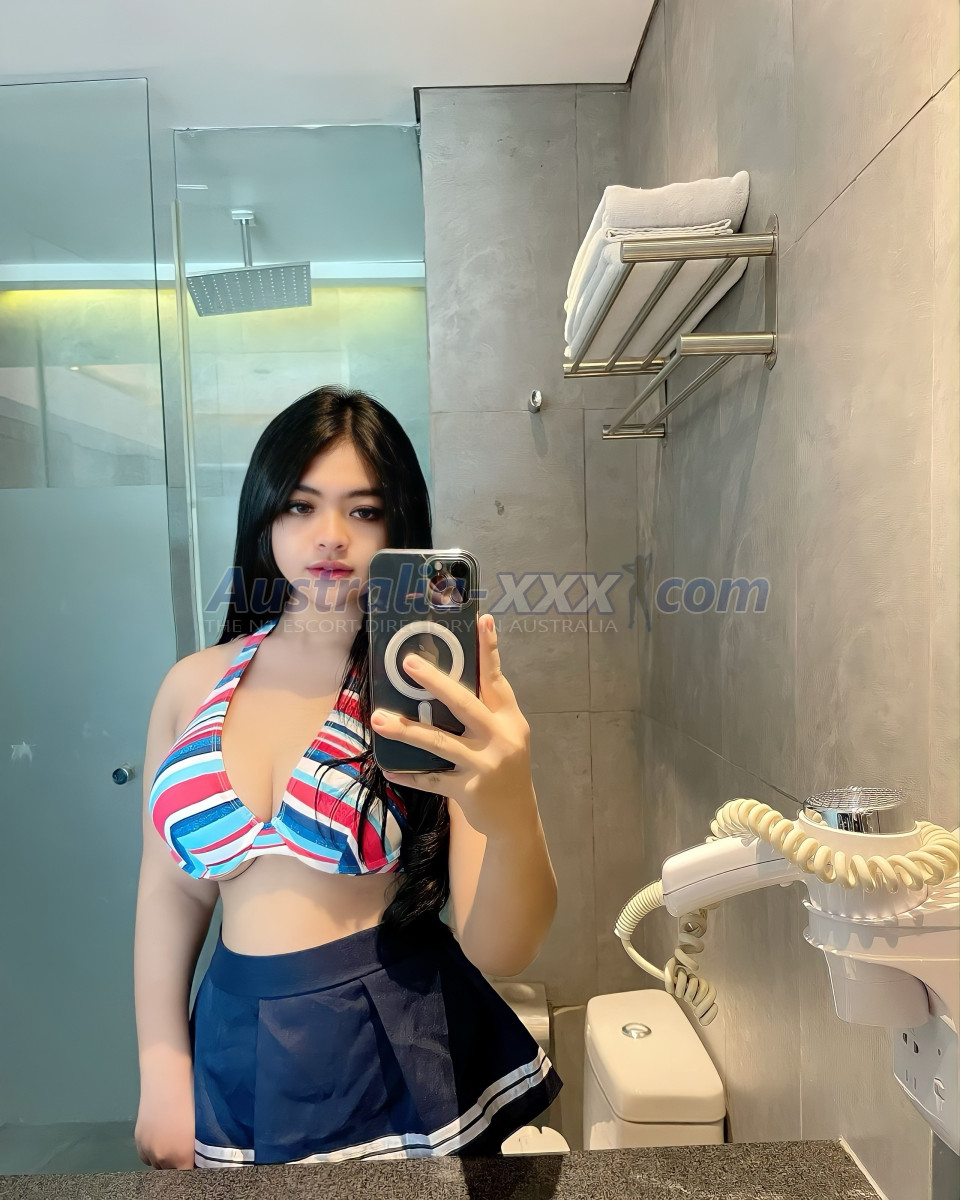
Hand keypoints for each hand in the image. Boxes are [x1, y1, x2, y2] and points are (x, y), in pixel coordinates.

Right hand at [135, 1078, 195, 1169]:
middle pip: (172, 1173)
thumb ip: (202, 1149)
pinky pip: (148, 1157)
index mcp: (182, 1157)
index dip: (196, 1169)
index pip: (189, 1176)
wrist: (167, 1079)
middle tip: (189, 1148)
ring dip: (167, 1159)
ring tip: (175, 1139)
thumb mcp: (204, 1125)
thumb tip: (204, 1159)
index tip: (200, 1161)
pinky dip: (155, 1152)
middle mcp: (163, 1158)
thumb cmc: (192, 1097)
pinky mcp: (138, 1142)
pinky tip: (162, 1136)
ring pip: (159, 1166)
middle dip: (181, 1165)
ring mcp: (148, 1151)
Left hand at [371, 614, 534, 839]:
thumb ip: (484, 711)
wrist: (516, 818)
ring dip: (407, 730)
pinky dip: (409, 774)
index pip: (496, 678)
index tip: (482, 619)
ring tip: (380, 718)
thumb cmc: (504, 766)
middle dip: (435, 682)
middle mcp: (500, 737)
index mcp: (509, 718)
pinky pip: (432, 779)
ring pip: (440, 742)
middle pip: (465, 703)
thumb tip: (444, 683)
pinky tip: (389, 767)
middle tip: (408, 663)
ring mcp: (485, 764)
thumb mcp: (505, 734)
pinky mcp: (469, 789)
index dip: (489, 648)